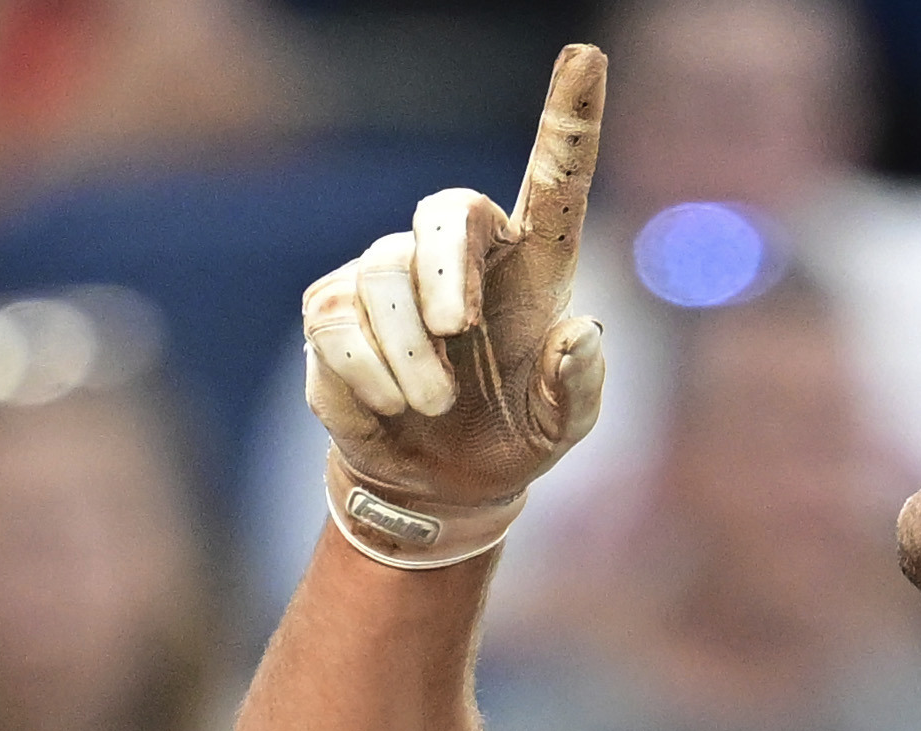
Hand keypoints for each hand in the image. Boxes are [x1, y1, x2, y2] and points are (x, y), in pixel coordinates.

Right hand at [300, 43, 608, 568]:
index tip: (588, 57)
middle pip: (445, 209)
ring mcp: (389, 274)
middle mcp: (461, 254)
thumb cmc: (515, 435)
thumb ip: (578, 386)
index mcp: (533, 264)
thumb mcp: (562, 426)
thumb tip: (581, 332)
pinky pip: (340, 329)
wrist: (441, 483)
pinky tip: (393, 407)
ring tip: (435, 405)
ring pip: (384, 281)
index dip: (569, 119)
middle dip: (445, 269)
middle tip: (458, 332)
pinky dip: (371, 379)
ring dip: (413, 358)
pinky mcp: (332, 310)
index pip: (554, 178)